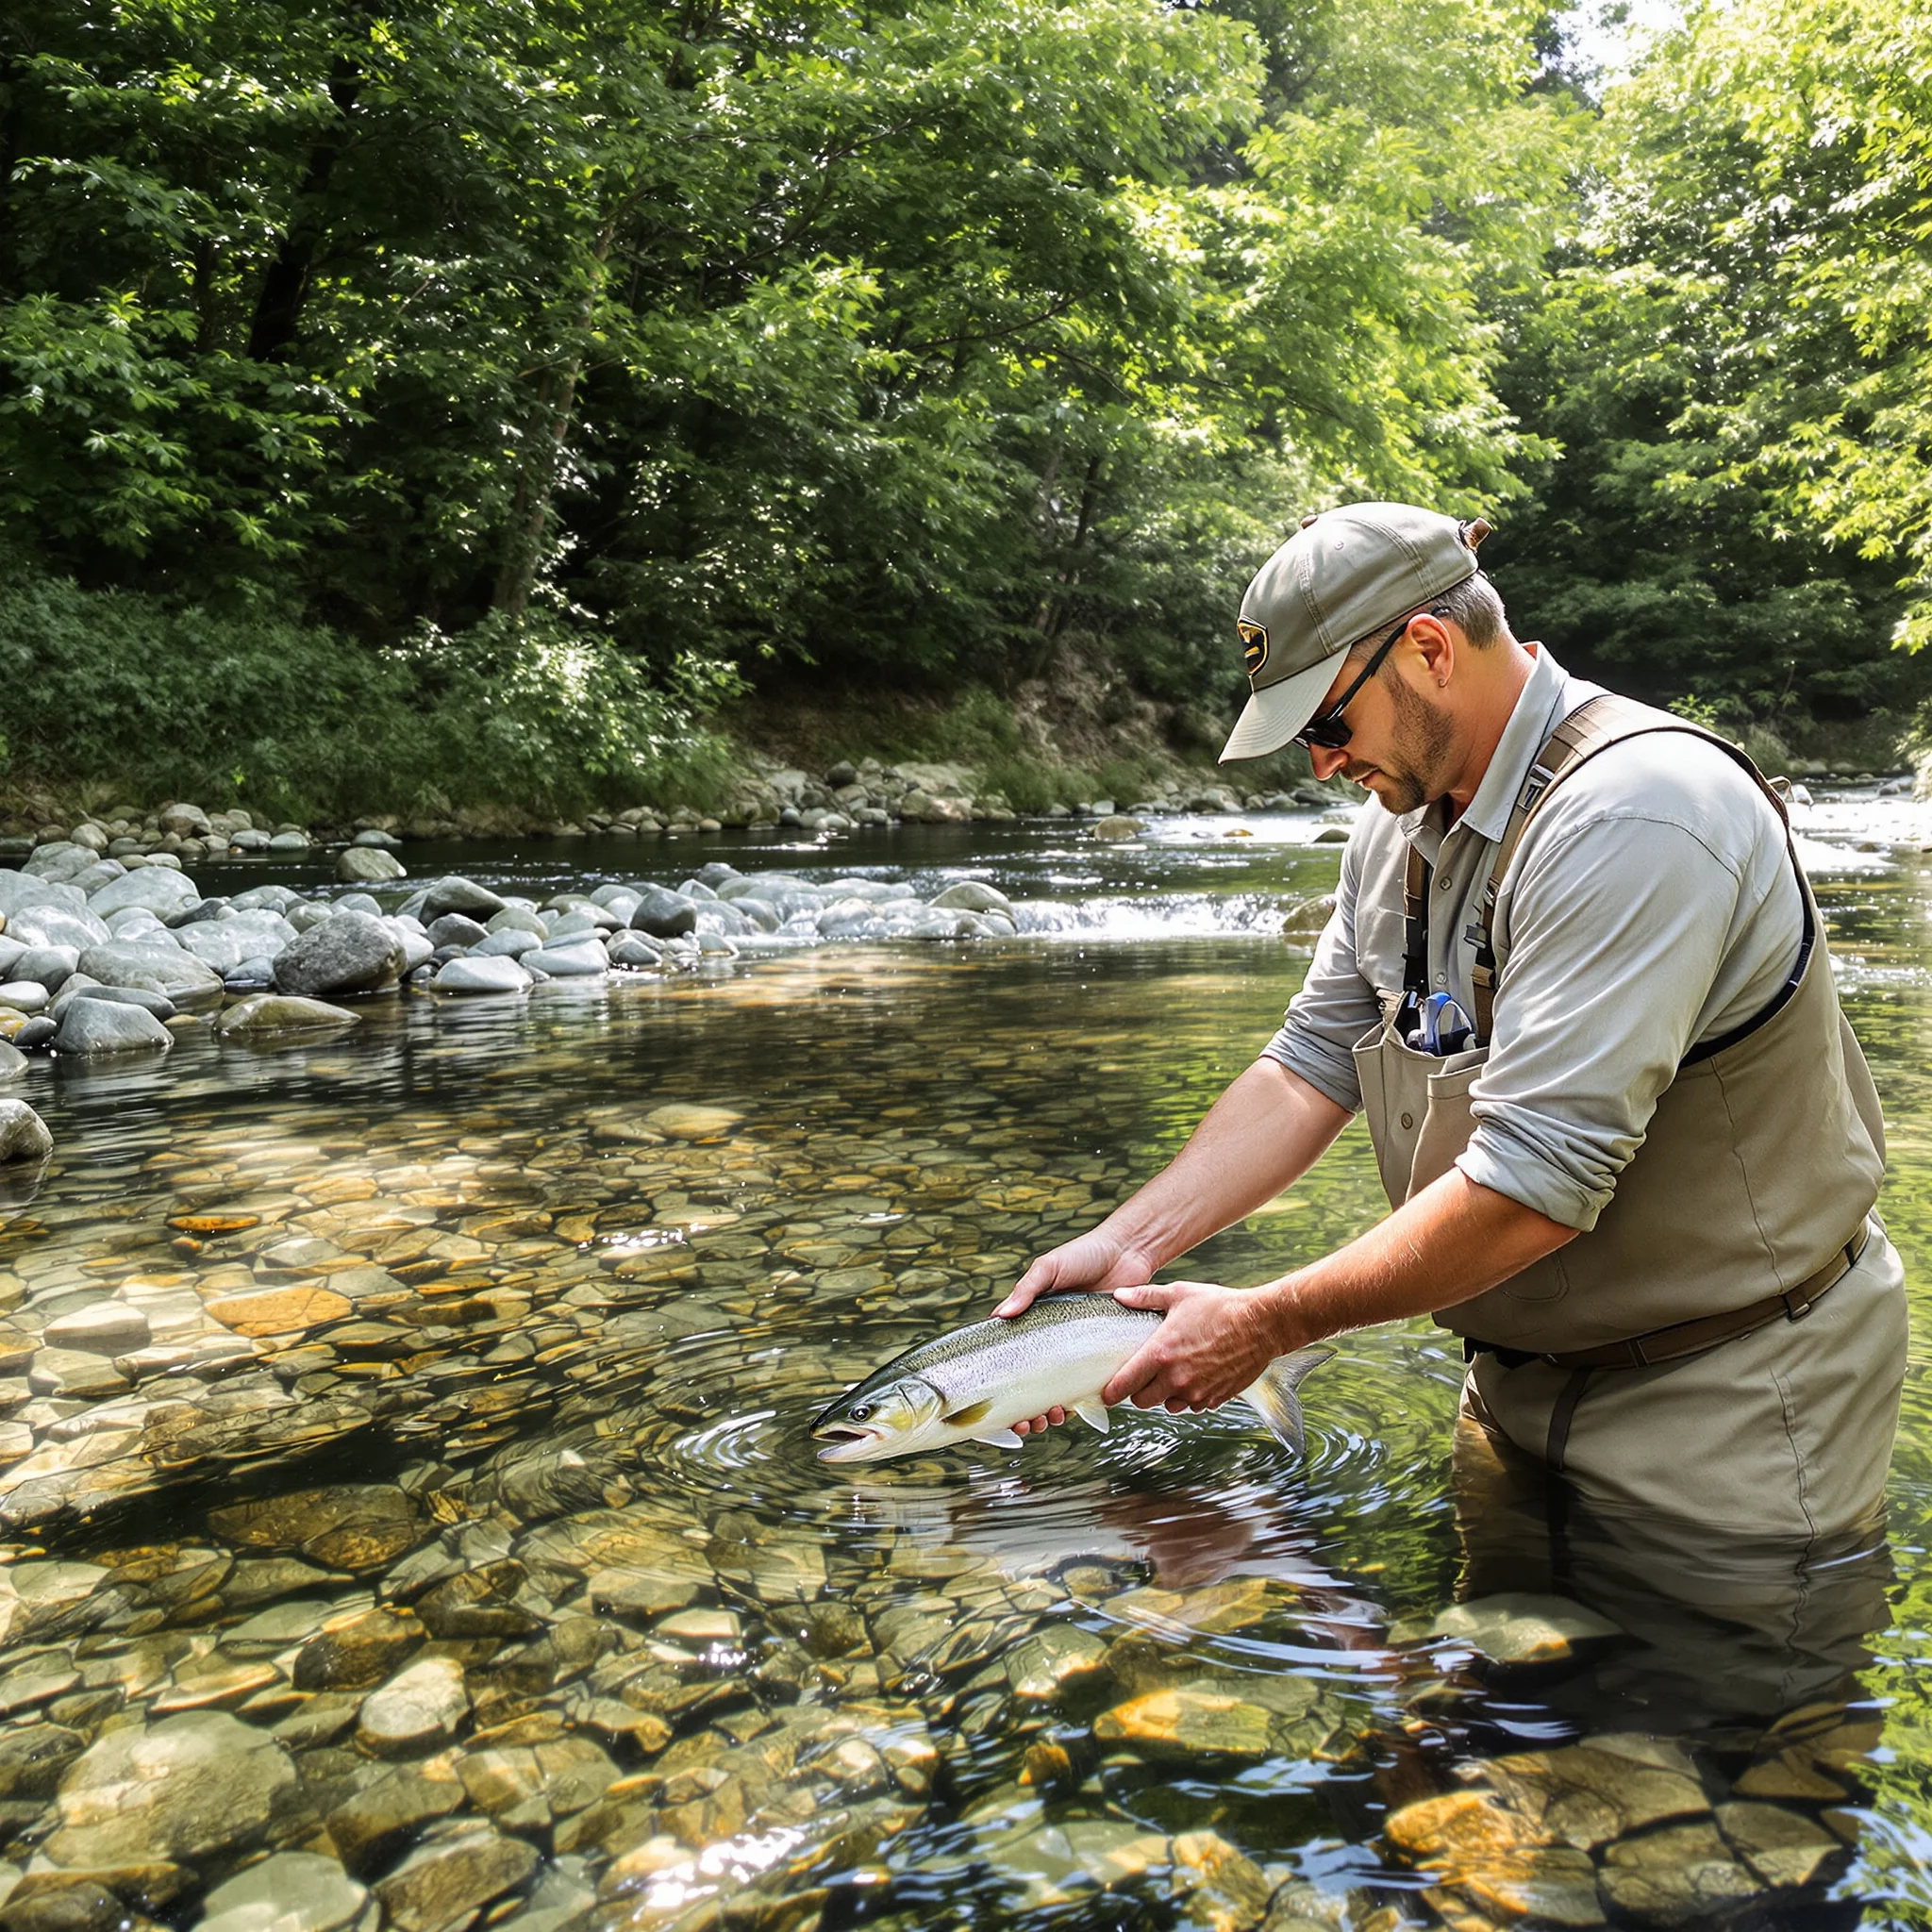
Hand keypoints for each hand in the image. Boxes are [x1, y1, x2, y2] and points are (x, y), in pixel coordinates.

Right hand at [999, 1228, 1156, 1440]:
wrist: (1128, 1253)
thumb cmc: (1083, 1255)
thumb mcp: (1049, 1268)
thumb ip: (1026, 1290)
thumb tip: (1001, 1316)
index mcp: (1032, 1323)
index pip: (1009, 1359)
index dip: (1001, 1387)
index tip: (997, 1408)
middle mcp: (1051, 1341)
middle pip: (1031, 1386)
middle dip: (1025, 1411)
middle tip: (1027, 1423)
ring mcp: (1076, 1350)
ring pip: (1058, 1392)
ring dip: (1050, 1413)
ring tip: (1049, 1418)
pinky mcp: (1102, 1354)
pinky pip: (1089, 1384)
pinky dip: (1079, 1402)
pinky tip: (1074, 1409)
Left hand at [1101, 1279, 1282, 1412]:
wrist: (1261, 1324)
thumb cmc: (1220, 1306)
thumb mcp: (1179, 1294)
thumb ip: (1145, 1297)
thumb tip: (1119, 1294)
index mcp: (1160, 1354)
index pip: (1124, 1385)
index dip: (1111, 1391)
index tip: (1106, 1392)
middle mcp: (1176, 1379)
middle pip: (1142, 1402)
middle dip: (1138, 1393)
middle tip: (1142, 1377)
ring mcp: (1196, 1392)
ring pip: (1168, 1406)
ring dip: (1166, 1395)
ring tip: (1172, 1374)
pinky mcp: (1215, 1398)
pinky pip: (1193, 1405)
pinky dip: (1190, 1395)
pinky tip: (1196, 1375)